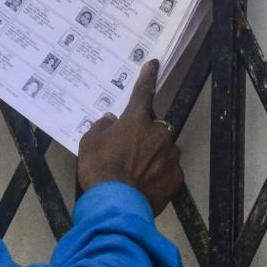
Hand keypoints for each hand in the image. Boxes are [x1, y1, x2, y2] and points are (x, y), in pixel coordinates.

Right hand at [77, 60, 183, 215]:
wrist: (116, 203)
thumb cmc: (99, 168)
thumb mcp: (90, 143)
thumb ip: (102, 127)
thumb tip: (111, 121)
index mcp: (136, 120)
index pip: (142, 93)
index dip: (147, 77)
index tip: (154, 64)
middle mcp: (158, 134)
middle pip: (153, 128)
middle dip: (144, 135)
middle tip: (128, 152)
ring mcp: (170, 157)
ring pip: (162, 150)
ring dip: (152, 156)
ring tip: (134, 173)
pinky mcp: (176, 179)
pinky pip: (167, 171)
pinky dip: (158, 174)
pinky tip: (144, 185)